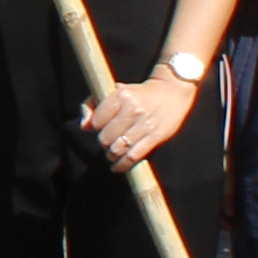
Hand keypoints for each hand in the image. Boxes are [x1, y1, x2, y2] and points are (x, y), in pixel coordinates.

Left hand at [82, 71, 196, 169]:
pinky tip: (117, 166)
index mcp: (121, 95)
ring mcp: (145, 124)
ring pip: (118, 148)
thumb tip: (84, 126)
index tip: (101, 128)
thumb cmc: (140, 93)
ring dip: (112, 154)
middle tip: (108, 141)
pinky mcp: (155, 136)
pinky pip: (134, 156)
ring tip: (112, 153)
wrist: (172, 91)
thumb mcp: (117, 90)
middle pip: (106, 137)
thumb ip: (94, 105)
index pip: (97, 121)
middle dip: (104, 142)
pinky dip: (123, 165)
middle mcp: (133, 109)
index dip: (96, 128)